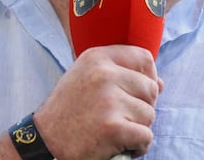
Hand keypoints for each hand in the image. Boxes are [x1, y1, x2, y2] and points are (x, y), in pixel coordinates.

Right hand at [33, 45, 162, 158]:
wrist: (43, 141)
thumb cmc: (69, 109)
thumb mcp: (87, 77)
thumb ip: (121, 73)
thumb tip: (160, 84)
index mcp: (97, 57)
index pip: (144, 58)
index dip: (149, 76)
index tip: (139, 92)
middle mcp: (104, 74)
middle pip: (150, 89)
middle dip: (142, 107)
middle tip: (122, 117)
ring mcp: (109, 101)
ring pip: (150, 114)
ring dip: (138, 127)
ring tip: (116, 131)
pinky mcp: (113, 128)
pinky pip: (146, 136)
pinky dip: (138, 146)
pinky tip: (123, 145)